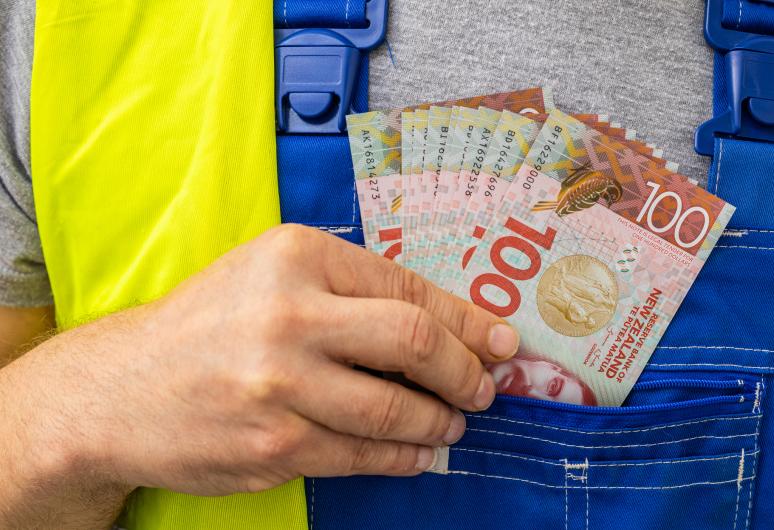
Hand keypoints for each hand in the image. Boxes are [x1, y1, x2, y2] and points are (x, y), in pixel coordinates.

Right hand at [18, 224, 518, 496]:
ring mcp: (279, 384)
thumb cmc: (205, 327)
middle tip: (483, 388)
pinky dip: (404, 456)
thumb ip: (351, 291)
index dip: (466, 320)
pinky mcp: (274, 444)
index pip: (406, 287)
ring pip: (395, 408)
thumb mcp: (270, 277)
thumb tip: (448, 325)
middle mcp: (288, 314)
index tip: (501, 342)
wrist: (118, 390)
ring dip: (440, 421)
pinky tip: (417, 452)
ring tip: (452, 423)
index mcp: (295, 256)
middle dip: (465, 371)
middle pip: (413, 342)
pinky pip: (363, 454)